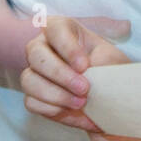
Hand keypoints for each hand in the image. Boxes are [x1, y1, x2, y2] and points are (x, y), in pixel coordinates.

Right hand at [21, 15, 131, 132]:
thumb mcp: (112, 60)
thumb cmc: (108, 68)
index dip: (67, 47)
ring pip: (29, 80)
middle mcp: (42, 47)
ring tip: (81, 103)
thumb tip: (85, 73)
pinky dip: (52, 109)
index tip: (84, 65)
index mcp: (61, 30)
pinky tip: (72, 111)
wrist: (109, 95)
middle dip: (60, 74)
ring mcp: (34, 71)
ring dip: (56, 95)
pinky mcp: (33, 95)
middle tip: (84, 88)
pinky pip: (32, 102)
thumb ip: (101, 61)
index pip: (54, 29)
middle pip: (35, 54)